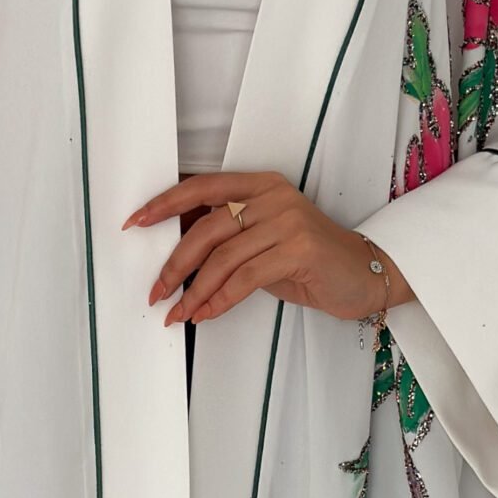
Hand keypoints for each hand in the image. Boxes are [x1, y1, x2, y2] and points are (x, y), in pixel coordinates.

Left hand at [121, 170, 412, 326]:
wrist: (362, 274)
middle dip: (174, 263)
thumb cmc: (307, 260)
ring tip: (177, 312)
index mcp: (259, 184)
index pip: (202, 187)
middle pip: (207, 227)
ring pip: (223, 257)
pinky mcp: (299, 250)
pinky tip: (205, 314)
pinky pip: (245, 279)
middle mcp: (272, 196)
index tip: (135, 222)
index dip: (164, 203)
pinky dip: (219, 300)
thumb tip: (174, 250)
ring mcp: (287, 221)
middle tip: (155, 290)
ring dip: (194, 291)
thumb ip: (226, 236)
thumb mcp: (262, 240)